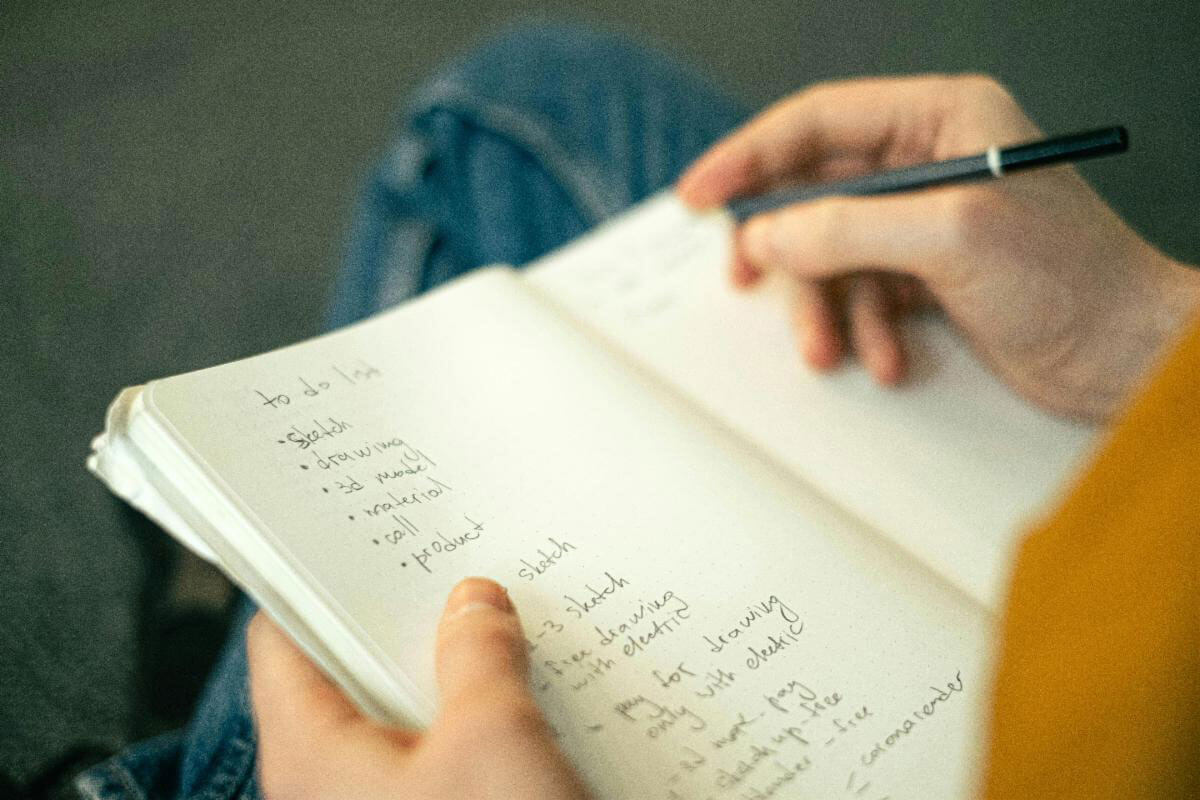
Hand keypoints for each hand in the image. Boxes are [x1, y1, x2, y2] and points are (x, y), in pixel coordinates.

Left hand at [247, 578, 590, 799]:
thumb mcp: (494, 740)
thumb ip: (479, 655)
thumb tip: (475, 602)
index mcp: (310, 752)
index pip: (279, 639)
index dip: (312, 578)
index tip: (353, 532)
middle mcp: (327, 783)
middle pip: (346, 672)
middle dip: (404, 621)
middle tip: (452, 568)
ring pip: (400, 716)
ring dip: (448, 671)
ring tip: (498, 622)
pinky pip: (436, 756)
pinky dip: (472, 719)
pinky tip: (522, 697)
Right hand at [677, 75, 1199, 420]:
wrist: (1125, 356)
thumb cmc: (1071, 278)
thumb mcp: (949, 237)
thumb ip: (847, 226)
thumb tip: (769, 234)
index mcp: (941, 119)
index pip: (818, 121)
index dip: (749, 156)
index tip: (700, 195)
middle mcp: (928, 163)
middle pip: (815, 191)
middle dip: (786, 248)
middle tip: (745, 279)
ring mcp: (926, 222)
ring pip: (832, 253)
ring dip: (825, 306)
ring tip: (830, 349)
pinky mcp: (928, 276)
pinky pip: (861, 295)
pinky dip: (863, 331)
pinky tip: (887, 358)